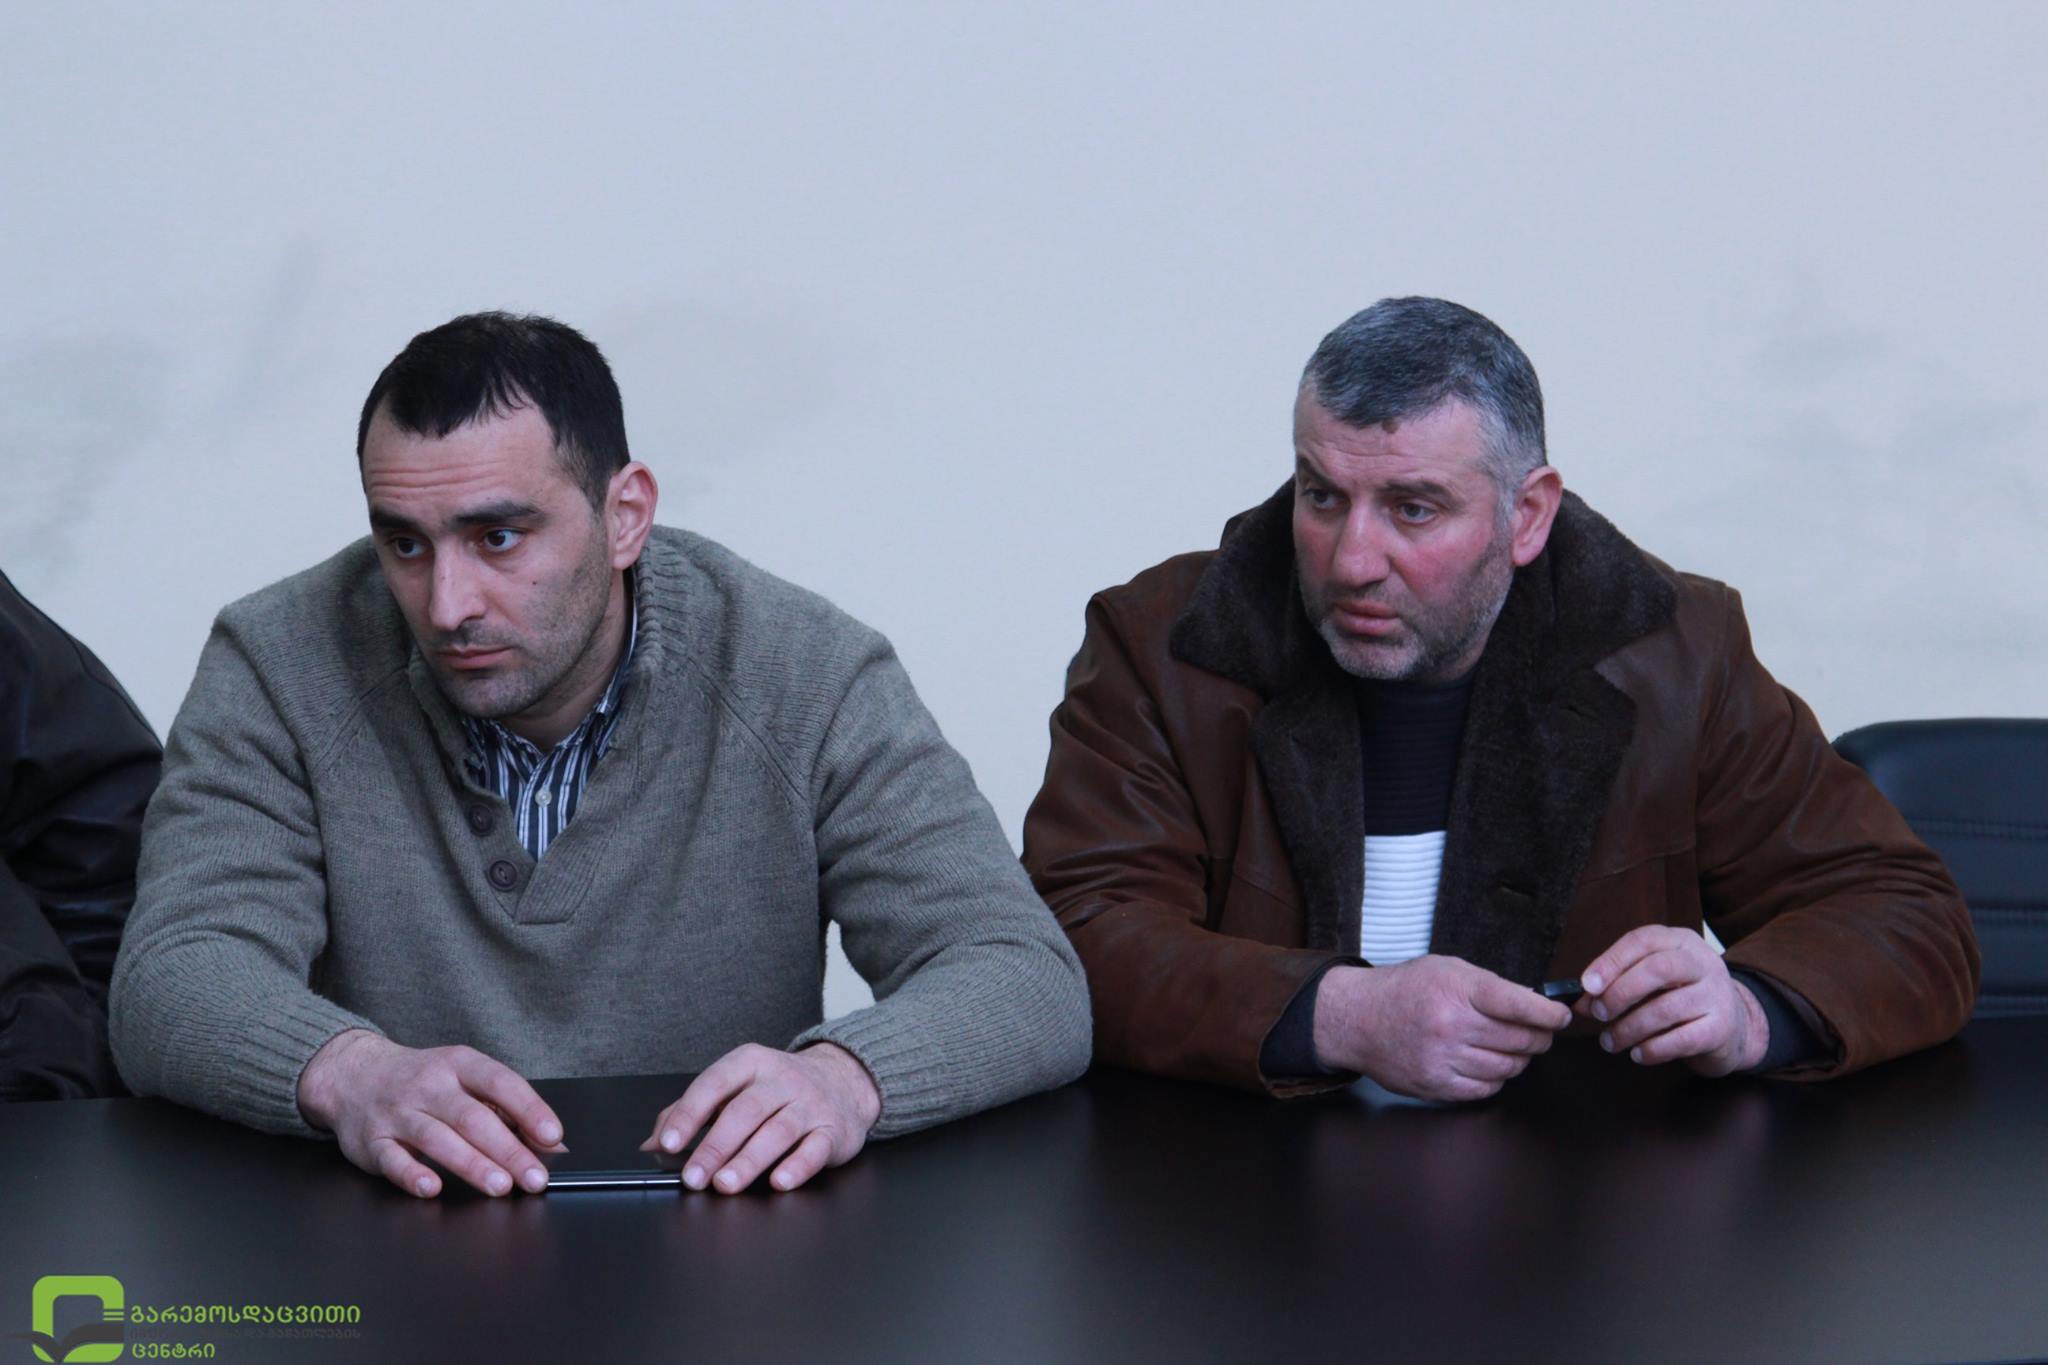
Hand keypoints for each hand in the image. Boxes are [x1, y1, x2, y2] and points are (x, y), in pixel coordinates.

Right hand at [297, 1029, 563, 1198]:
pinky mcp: (371, 1141)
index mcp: (459, 1064)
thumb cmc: (423, 1082)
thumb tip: (553, 1146)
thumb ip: (506, 1111)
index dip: (529, 1109)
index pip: (500, 1083)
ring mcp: (397, 1113)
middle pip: (473, 1118)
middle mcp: (428, 1086)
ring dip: (471, 1164)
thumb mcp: (464, 1081)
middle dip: (508, 1150)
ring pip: (438, 1138)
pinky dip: (412, 1175)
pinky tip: (433, 1188)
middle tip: (535, 1177)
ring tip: (500, 1186)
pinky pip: (392, 1160)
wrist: (353, 1074)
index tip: (552, 1136)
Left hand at [643, 1042, 880, 1193]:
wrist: (844, 1081)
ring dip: (749, 1160)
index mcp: (750, 1063)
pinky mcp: (833, 1130)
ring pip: (778, 1131)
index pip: (714, 1084)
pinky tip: (778, 1182)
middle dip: (715, 1146)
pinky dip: (797, 1166)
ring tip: (725, 1184)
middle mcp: (782, 1079)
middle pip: (745, 1111)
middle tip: (693, 1177)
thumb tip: (651, 1144)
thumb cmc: (777, 1090)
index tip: (668, 1142)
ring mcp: (810, 1104)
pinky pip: (815, 1148)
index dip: (689, 1114)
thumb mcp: (734, 1089)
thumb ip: (691, 1112)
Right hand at [1313, 956, 1571, 1101]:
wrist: (1357, 1018)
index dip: (1548, 1013)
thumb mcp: (1447, 969)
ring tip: (1515, 1048)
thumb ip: (1488, 986)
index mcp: (1456, 989)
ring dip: (1520, 1059)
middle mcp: (1451, 1024)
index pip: (1518, 1004)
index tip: (1561, 1016)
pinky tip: (1490, 1064)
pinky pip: (1485, 1088)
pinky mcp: (1435, 1085)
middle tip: (1541, 1033)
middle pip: (1520, 1040)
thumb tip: (1533, 1005)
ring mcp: (1442, 1058)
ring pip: (1507, 1067)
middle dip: (1539, 1037)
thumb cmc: (1405, 990)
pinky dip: (1497, 1078)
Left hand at [1577, 926, 1769, 1075]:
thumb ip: (1615, 987)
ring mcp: (1717, 995)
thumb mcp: (1650, 984)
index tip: (1586, 985)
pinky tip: (1638, 1055)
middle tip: (1598, 1014)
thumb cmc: (1679, 999)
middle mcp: (1703, 962)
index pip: (1643, 940)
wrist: (1734, 1027)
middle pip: (1658, 969)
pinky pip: (1682, 1039)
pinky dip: (1653, 1049)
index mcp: (1680, 941)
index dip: (1611, 961)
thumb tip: (1580, 1003)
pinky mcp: (1722, 1028)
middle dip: (1620, 993)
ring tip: (1610, 1042)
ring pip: (1666, 1008)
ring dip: (1629, 1028)